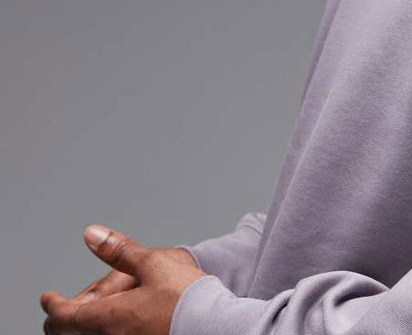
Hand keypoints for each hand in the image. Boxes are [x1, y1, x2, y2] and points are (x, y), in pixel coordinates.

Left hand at [40, 225, 205, 333]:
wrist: (215, 325)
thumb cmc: (186, 297)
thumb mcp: (153, 264)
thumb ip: (119, 251)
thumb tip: (91, 234)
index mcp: (109, 319)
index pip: (64, 319)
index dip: (52, 306)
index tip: (47, 298)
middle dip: (63, 321)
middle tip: (61, 311)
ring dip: (82, 329)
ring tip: (85, 315)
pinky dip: (102, 333)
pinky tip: (111, 325)